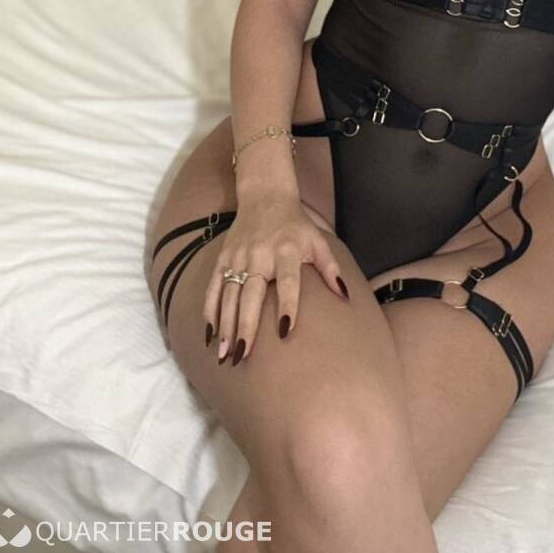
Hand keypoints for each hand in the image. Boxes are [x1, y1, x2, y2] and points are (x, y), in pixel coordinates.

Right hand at [204, 194, 348, 365]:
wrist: (265, 195)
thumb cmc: (296, 225)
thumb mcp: (318, 241)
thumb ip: (330, 268)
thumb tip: (345, 296)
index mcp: (286, 251)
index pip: (288, 282)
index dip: (287, 306)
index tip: (285, 332)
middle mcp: (260, 255)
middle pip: (251, 295)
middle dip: (245, 326)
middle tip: (241, 357)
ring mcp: (238, 257)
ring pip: (229, 296)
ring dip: (225, 326)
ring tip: (223, 354)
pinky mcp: (223, 258)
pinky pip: (213, 287)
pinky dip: (209, 311)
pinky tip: (209, 334)